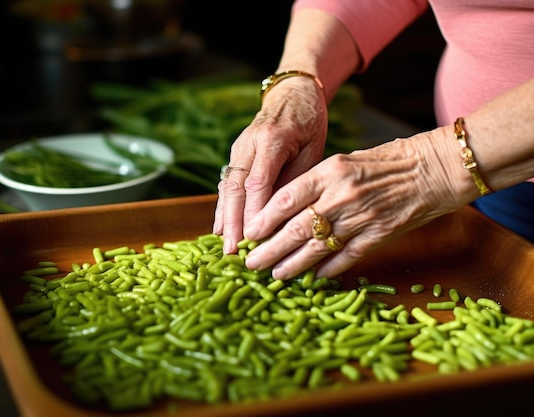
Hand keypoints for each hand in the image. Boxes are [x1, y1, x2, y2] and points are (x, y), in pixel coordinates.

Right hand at [213, 78, 328, 253]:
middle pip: (236, 187)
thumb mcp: (313, 148)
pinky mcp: (236, 154)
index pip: (258, 183)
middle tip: (233, 250)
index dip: (253, 212)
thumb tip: (284, 214)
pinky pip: (227, 183)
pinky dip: (223, 207)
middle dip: (233, 222)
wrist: (293, 94)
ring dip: (225, 218)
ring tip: (225, 246)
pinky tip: (220, 228)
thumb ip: (297, 178)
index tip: (254, 238)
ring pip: (227, 187)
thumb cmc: (310, 122)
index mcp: (272, 139)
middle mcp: (249, 143)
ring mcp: (239, 148)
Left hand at [242, 127, 470, 279]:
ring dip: (293, 264)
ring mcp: (361, 218)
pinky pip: (347, 257)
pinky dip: (328, 270)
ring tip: (274, 274)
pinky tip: (313, 279)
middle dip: (270, 248)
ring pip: (318, 247)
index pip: (287, 198)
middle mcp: (342, 195)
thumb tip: (286, 208)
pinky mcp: (379, 236)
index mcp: (331, 171)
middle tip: (251, 262)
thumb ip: (318, 182)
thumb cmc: (388, 161)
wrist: (435, 168)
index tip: (249, 233)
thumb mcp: (347, 160)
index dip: (264, 219)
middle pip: (296, 228)